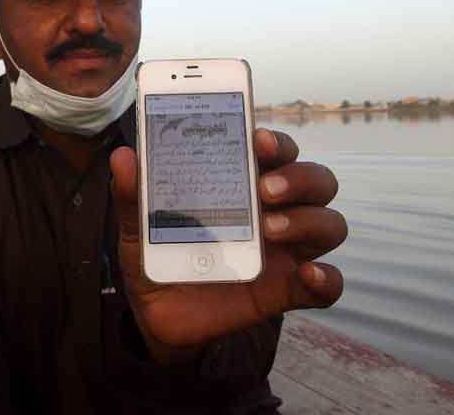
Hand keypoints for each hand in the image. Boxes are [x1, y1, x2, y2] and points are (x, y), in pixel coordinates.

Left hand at [111, 128, 346, 353]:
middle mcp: (275, 210)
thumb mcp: (138, 226)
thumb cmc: (158, 254)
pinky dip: (327, 278)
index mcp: (244, 182)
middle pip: (315, 180)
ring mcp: (286, 250)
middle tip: (263, 190)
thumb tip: (124, 157)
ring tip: (268, 229)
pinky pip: (327, 284)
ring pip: (328, 223)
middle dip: (298, 178)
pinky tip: (309, 275)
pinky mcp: (288, 290)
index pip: (275, 151)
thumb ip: (133, 194)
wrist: (157, 314)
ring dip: (307, 220)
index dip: (275, 141)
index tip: (257, 140)